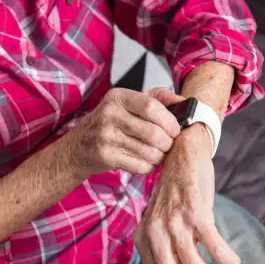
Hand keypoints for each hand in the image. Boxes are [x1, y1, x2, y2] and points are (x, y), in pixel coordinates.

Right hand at [66, 87, 183, 178]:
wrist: (78, 147)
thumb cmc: (109, 123)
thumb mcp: (128, 103)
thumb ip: (157, 98)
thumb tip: (186, 102)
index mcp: (118, 96)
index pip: (151, 106)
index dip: (169, 120)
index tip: (176, 129)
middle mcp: (109, 114)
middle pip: (153, 132)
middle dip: (168, 143)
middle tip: (169, 145)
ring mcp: (106, 136)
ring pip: (148, 152)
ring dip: (159, 156)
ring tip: (159, 154)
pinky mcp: (105, 156)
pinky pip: (139, 165)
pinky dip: (148, 167)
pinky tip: (146, 162)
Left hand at [133, 125, 240, 263]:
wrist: (181, 154)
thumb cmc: (178, 195)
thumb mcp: (165, 224)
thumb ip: (170, 252)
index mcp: (143, 240)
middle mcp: (154, 233)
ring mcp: (174, 223)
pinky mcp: (195, 212)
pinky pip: (215, 248)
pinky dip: (228, 260)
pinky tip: (233, 260)